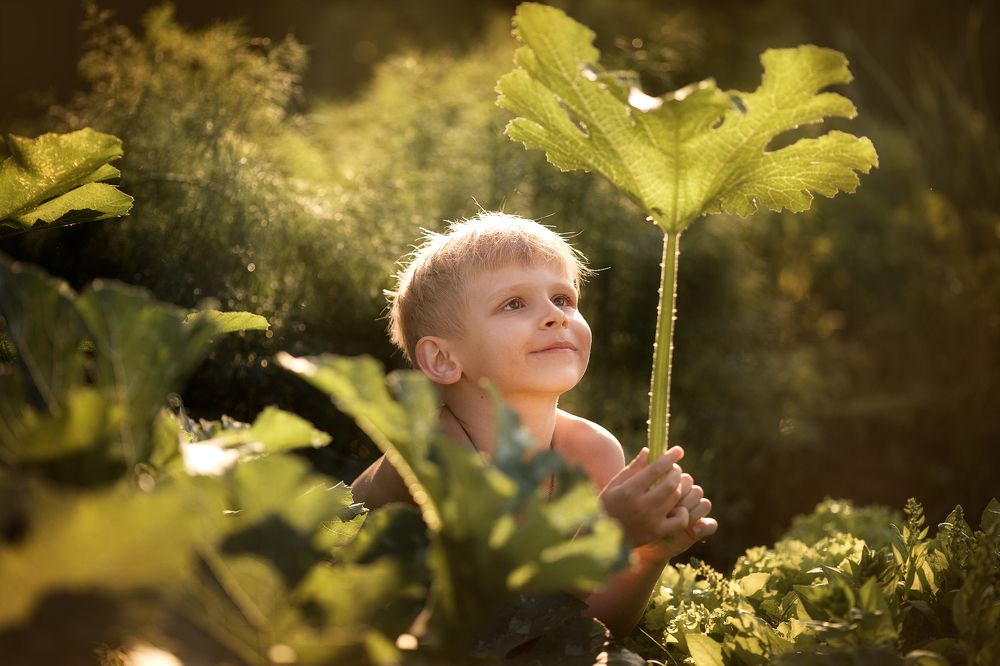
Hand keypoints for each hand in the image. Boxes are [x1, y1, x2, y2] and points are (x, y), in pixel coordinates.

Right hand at [600, 446, 717, 565]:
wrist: (603, 538)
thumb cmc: (608, 507)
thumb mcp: (614, 485)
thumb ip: (632, 469)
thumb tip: (648, 451)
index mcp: (629, 490)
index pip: (656, 469)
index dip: (670, 457)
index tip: (678, 450)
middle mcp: (641, 505)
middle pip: (671, 483)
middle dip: (676, 472)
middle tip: (674, 469)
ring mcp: (651, 519)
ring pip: (676, 498)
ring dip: (679, 487)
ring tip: (675, 484)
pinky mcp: (658, 532)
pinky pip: (680, 520)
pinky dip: (683, 511)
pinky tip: (677, 506)